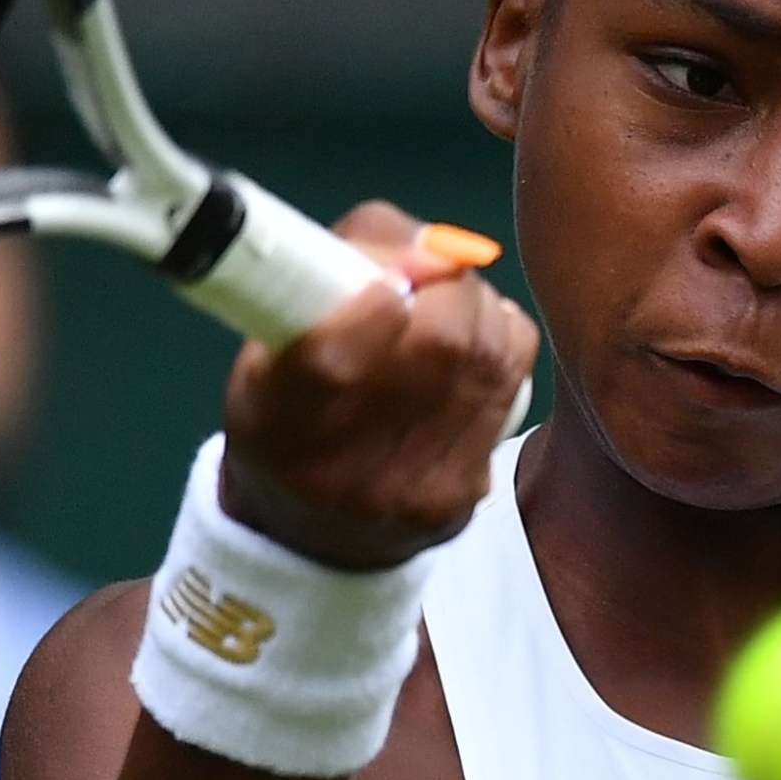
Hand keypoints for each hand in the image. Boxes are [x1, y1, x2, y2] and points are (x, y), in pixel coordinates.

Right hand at [218, 205, 539, 567]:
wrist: (308, 533)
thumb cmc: (288, 410)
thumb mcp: (270, 341)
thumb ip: (339, 268)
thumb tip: (433, 246)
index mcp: (273, 420)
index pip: (334, 356)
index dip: (380, 296)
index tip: (387, 282)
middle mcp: (339, 469)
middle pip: (441, 344)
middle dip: (452, 288)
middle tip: (433, 280)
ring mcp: (407, 492)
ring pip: (487, 359)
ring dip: (482, 311)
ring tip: (452, 309)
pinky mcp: (460, 497)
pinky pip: (510, 389)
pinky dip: (501, 350)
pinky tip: (473, 352)